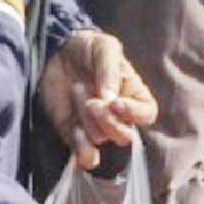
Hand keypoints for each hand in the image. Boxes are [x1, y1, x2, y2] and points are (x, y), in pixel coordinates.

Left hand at [39, 30, 157, 170]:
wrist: (57, 52)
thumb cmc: (88, 48)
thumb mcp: (103, 47)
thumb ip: (109, 69)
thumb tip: (110, 97)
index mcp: (133, 95)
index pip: (147, 114)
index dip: (135, 113)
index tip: (116, 102)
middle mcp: (118, 116)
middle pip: (124, 135)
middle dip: (108, 121)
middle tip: (92, 101)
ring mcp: (97, 127)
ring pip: (100, 138)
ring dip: (87, 119)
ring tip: (76, 90)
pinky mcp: (76, 135)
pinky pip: (86, 156)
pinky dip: (83, 149)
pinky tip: (75, 129)